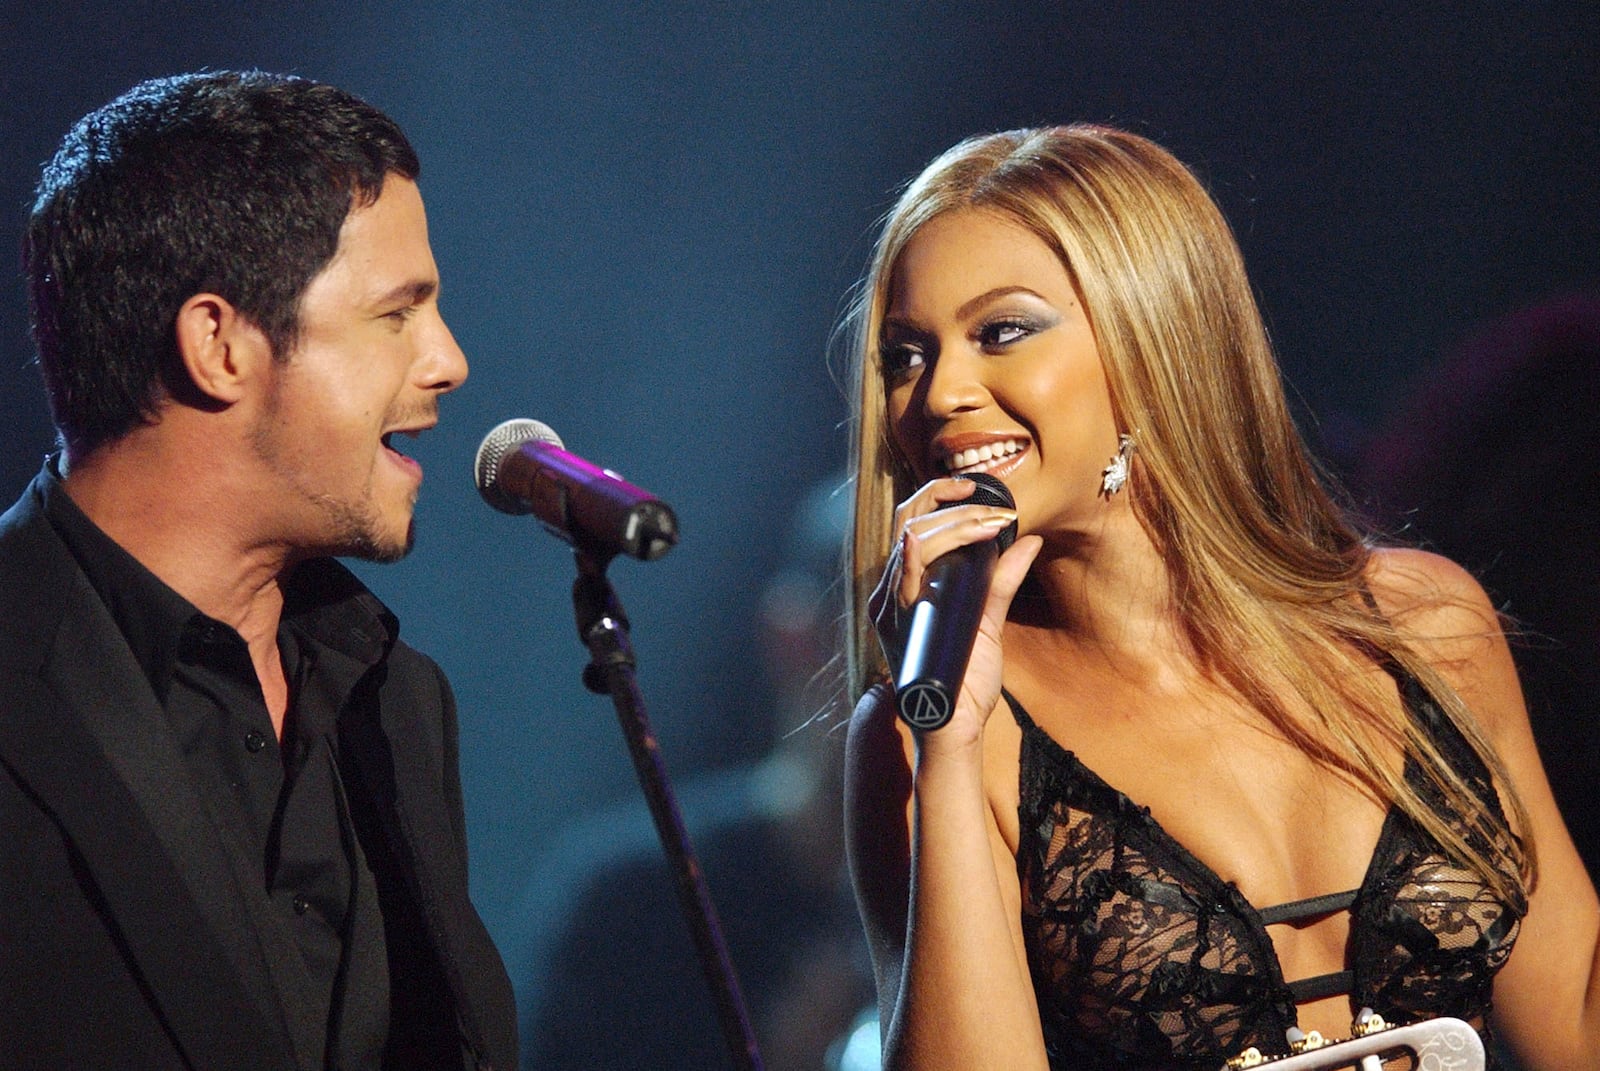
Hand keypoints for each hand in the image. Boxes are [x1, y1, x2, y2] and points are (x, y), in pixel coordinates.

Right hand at [868, 479, 1039, 739]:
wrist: (955, 728)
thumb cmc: (967, 679)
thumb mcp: (989, 623)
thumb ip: (1002, 582)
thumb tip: (1027, 541)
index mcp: (912, 582)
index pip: (915, 521)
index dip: (942, 496)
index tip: (978, 489)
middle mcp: (896, 590)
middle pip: (908, 522)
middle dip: (949, 503)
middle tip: (992, 506)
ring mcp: (893, 608)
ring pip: (909, 543)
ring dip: (951, 526)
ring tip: (990, 523)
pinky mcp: (898, 629)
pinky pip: (897, 586)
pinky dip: (908, 560)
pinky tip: (919, 543)